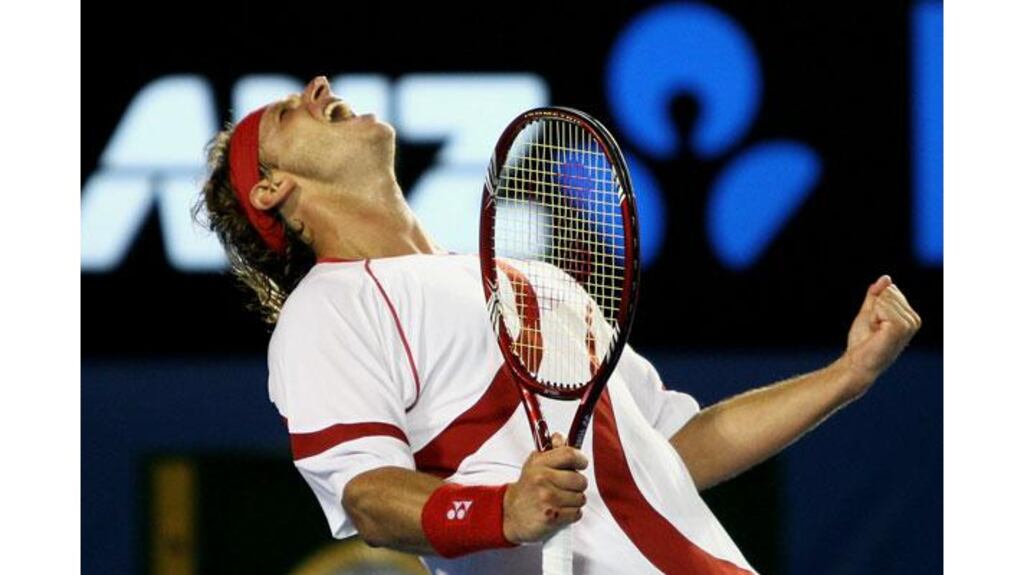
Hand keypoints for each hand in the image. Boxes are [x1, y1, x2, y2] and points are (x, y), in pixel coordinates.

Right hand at [503, 433, 587, 543]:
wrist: (511, 514)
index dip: (580, 459)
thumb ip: (551, 450)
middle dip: (578, 484)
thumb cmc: (527, 489)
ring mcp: (547, 499)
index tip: (581, 463)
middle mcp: (542, 480)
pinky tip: (560, 510)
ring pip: (580, 498)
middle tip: (567, 486)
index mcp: (539, 464)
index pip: (570, 454)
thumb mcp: (534, 464)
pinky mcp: (552, 517)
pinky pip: (577, 513)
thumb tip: (560, 438)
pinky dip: (572, 513)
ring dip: (574, 500)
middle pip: (580, 479)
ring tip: (561, 499)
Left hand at [840, 275, 921, 397]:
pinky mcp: (900, 328)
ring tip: (875, 331)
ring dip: (872, 315)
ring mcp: (909, 324)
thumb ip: (877, 295)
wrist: (857, 362)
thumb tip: (886, 278)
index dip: (875, 305)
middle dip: (873, 309)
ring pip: (885, 299)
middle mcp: (914, 320)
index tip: (875, 322)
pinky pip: (882, 307)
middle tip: (874, 328)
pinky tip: (876, 332)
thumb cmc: (863, 341)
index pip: (891, 290)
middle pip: (888, 292)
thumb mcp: (869, 312)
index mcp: (910, 316)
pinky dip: (872, 318)